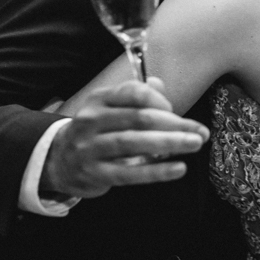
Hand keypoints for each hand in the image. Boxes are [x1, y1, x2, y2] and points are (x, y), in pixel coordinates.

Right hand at [40, 78, 209, 198]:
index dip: (159, 99)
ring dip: (169, 143)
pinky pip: (129, 173)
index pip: (133, 93)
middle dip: (175, 124)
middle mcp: (92, 120)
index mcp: (99, 99)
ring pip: (134, 143)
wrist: (59, 161)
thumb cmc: (98, 131)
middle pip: (139, 118)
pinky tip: (179, 168)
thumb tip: (160, 85)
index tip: (175, 110)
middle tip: (200, 132)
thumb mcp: (111, 108)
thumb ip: (137, 96)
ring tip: (194, 144)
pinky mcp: (94, 173)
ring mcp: (90, 148)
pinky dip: (156, 171)